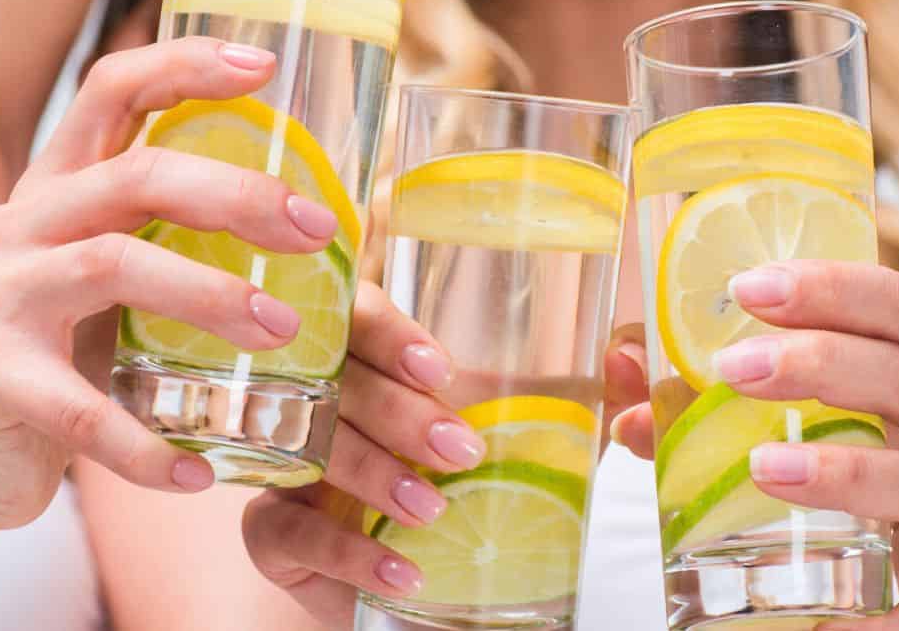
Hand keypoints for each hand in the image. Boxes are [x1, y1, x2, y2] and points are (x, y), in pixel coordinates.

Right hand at [0, 36, 342, 533]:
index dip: (183, 64)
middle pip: (134, 174)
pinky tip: (200, 472)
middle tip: (317, 229)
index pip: (112, 91)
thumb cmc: (68, 355)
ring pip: (113, 265)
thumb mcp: (123, 281)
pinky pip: (79, 410)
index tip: (265, 65)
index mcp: (61, 187)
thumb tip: (316, 223)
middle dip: (236, 194)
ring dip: (209, 296)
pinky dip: (145, 446)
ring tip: (283, 334)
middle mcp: (22, 223)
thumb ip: (181, 240)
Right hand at [243, 300, 650, 626]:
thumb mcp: (531, 440)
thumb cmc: (471, 486)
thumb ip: (578, 400)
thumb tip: (628, 359)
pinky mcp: (270, 528)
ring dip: (375, 475)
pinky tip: (402, 570)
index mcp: (369, 354)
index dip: (390, 333)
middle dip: (397, 412)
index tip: (441, 370)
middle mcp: (316, 393)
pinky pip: (289, 528)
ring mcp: (285, 458)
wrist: (430, 582)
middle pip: (334, 378)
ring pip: (311, 447)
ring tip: (432, 509)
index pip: (359, 315)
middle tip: (459, 450)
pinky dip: (350, 551)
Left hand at [617, 261, 898, 630]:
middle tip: (732, 370)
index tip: (746, 287)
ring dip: (844, 472)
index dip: (829, 288)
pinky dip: (886, 611)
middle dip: (819, 366)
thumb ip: (735, 387)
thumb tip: (622, 367)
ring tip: (763, 468)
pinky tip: (830, 624)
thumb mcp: (850, 405)